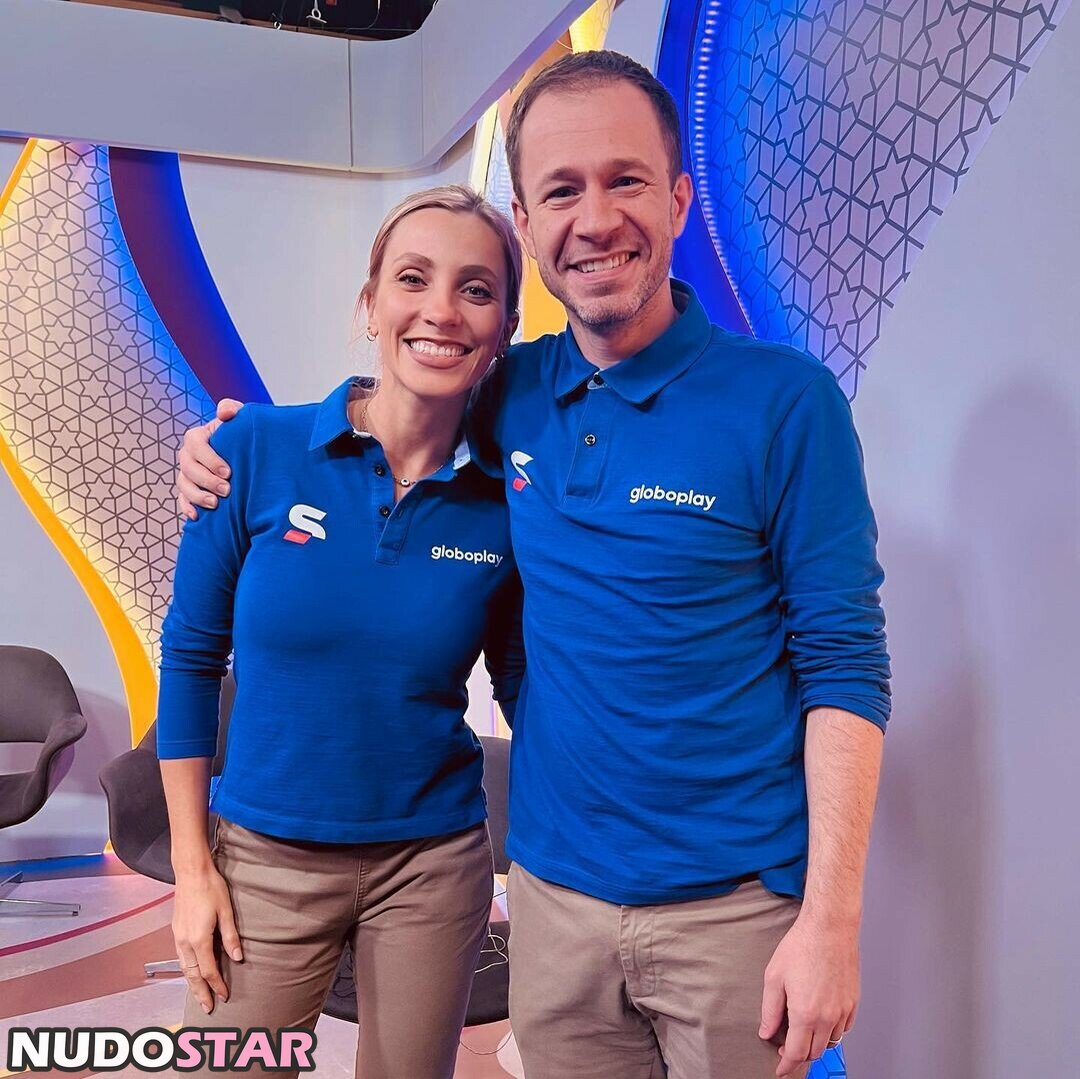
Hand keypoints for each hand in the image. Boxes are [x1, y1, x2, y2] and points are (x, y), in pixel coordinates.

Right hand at [171, 865, 242, 1013]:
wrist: (191, 872)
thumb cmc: (211, 888)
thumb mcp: (227, 911)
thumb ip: (231, 937)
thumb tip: (238, 958)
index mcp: (199, 939)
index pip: (208, 970)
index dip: (217, 985)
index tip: (224, 996)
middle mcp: (185, 941)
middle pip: (192, 975)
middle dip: (200, 992)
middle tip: (208, 1007)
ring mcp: (178, 936)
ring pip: (183, 968)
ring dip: (191, 983)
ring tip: (199, 994)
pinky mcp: (176, 930)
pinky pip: (180, 957)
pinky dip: (186, 970)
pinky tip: (191, 972)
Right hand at [176, 399, 243, 518]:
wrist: (246, 454)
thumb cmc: (241, 435)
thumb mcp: (241, 418)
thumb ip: (232, 409)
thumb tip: (225, 412)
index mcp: (198, 437)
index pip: (195, 444)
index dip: (209, 459)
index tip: (228, 471)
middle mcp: (189, 455)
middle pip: (188, 468)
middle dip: (206, 480)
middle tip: (226, 490)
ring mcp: (187, 474)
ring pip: (183, 485)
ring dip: (197, 496)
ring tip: (215, 504)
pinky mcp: (190, 489)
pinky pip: (182, 499)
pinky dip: (187, 508)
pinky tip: (197, 516)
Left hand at [759, 911, 857, 1076]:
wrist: (829, 928)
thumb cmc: (802, 946)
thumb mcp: (774, 977)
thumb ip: (770, 1010)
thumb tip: (767, 1031)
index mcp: (805, 1014)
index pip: (797, 1053)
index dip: (786, 1065)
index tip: (780, 1069)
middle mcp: (827, 1017)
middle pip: (815, 1051)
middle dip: (800, 1054)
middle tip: (787, 1048)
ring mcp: (843, 1010)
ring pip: (831, 1041)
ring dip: (816, 1043)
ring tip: (803, 1031)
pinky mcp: (853, 1001)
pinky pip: (844, 1028)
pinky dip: (832, 1031)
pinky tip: (822, 1020)